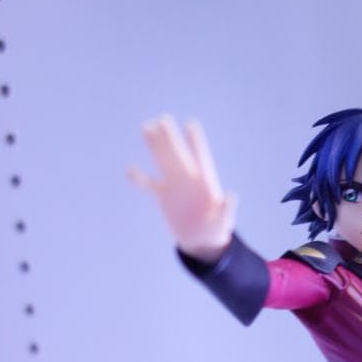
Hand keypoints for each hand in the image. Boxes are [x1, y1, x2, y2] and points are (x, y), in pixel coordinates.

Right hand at [128, 115, 236, 261]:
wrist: (201, 241)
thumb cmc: (217, 230)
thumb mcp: (224, 222)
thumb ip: (227, 209)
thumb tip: (231, 196)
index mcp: (205, 180)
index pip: (200, 156)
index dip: (195, 142)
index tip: (190, 125)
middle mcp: (188, 177)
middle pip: (178, 153)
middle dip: (170, 137)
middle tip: (162, 119)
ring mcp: (174, 185)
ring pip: (162, 161)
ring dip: (155, 146)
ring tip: (147, 127)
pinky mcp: (163, 196)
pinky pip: (149, 184)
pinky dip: (139, 179)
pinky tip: (130, 171)